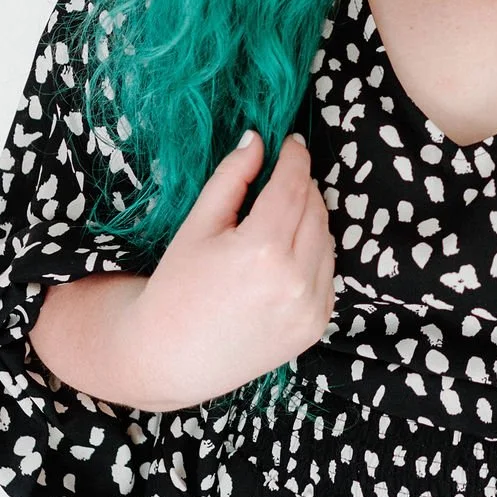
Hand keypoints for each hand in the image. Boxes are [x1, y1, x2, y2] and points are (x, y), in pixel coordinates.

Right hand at [120, 131, 335, 410]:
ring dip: (309, 218)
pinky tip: (284, 254)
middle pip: (315, 208)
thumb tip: (258, 138)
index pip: (293, 185)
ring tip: (278, 216)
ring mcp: (310, 307)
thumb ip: (232, 177)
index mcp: (263, 250)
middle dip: (301, 185)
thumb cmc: (177, 286)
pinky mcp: (316, 325)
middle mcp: (295, 280)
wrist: (170, 358)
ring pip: (326, 238)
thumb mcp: (198, 225)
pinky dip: (314, 253)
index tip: (291, 142)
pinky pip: (326, 271)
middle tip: (281, 175)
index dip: (294, 158)